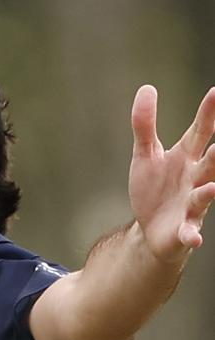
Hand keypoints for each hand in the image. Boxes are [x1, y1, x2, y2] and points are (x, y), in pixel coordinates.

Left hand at [129, 85, 214, 262]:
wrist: (150, 229)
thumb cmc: (154, 188)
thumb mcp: (145, 155)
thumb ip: (145, 125)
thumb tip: (147, 88)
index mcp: (186, 157)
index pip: (200, 131)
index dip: (208, 113)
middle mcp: (196, 179)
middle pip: (210, 163)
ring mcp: (192, 204)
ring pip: (204, 196)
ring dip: (208, 192)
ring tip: (212, 188)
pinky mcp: (184, 229)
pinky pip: (190, 232)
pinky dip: (192, 234)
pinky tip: (194, 238)